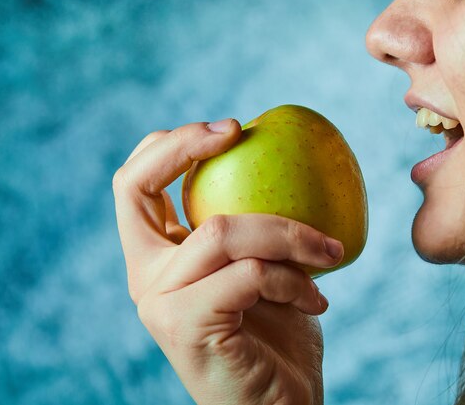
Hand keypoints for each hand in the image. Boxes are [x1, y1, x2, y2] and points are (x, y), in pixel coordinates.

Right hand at [113, 119, 341, 404]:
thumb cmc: (276, 335)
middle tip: (238, 131)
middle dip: (183, 145)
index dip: (169, 144)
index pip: (133, 184)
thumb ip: (250, 226)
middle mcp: (144, 275)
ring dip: (289, 233)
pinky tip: (319, 303)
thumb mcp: (262, 266)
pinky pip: (250, 274)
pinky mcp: (183, 324)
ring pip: (220, 230)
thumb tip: (278, 157)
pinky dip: (294, 279)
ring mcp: (158, 301)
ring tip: (330, 253)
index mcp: (157, 256)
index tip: (230, 129)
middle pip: (135, 187)